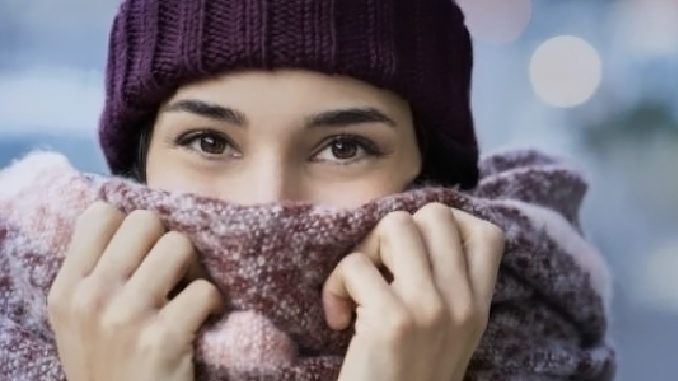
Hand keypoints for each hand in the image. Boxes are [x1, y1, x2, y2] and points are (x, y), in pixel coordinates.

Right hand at [47, 202, 223, 380]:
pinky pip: (205, 290)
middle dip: (167, 242)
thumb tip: (138, 228)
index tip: (142, 253)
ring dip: (194, 270)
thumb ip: (95, 276)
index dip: (130, 227)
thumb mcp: (78, 321)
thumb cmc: (105, 366)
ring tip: (188, 294)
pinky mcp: (163, 338)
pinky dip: (213, 304)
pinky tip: (203, 320)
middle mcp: (92, 297)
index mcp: (68, 289)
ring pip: (179, 245)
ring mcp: (126, 316)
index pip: (100, 214)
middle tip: (173, 273)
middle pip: (146, 221)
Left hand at [323, 203, 504, 380]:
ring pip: (395, 225)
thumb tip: (414, 230)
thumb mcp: (449, 334)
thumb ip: (448, 288)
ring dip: (365, 251)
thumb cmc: (409, 377)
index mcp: (479, 306)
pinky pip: (355, 266)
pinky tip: (338, 320)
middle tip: (379, 272)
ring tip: (358, 289)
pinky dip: (335, 288)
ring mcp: (431, 309)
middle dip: (395, 234)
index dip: (446, 226)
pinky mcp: (392, 321)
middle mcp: (464, 303)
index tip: (415, 254)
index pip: (486, 233)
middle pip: (434, 214)